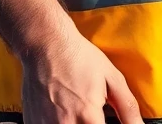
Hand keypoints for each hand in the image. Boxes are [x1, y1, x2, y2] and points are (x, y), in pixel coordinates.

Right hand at [20, 25, 142, 123]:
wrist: (46, 46)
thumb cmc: (80, 58)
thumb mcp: (112, 78)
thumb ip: (128, 107)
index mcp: (87, 115)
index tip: (103, 119)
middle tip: (91, 114)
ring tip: (76, 110)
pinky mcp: (33, 123)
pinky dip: (59, 123)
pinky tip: (63, 112)